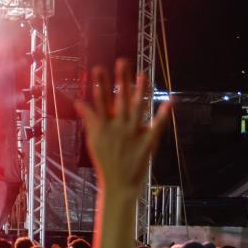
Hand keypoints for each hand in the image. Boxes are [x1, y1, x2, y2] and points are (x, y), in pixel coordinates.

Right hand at [77, 59, 170, 196]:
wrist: (119, 185)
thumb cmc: (105, 161)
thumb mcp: (93, 140)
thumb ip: (88, 119)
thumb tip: (78, 102)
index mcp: (104, 127)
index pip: (100, 101)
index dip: (99, 84)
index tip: (98, 68)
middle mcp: (119, 127)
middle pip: (119, 99)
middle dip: (121, 80)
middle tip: (122, 62)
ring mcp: (134, 134)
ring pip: (137, 108)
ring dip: (140, 91)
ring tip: (142, 74)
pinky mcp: (148, 142)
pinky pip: (157, 126)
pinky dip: (163, 114)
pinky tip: (169, 101)